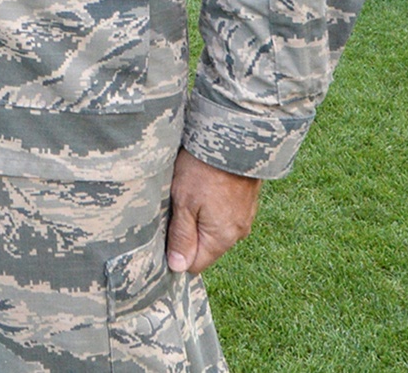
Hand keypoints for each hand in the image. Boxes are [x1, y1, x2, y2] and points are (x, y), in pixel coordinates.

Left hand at [166, 150, 260, 274]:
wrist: (234, 140)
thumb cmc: (204, 171)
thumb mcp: (184, 202)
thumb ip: (182, 236)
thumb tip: (178, 267)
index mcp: (221, 238)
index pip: (195, 264)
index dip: (176, 254)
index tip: (163, 233)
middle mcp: (237, 234)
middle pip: (204, 248)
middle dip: (186, 235)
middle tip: (172, 209)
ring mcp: (244, 219)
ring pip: (213, 231)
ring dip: (197, 219)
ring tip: (186, 195)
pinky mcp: (245, 204)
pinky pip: (222, 216)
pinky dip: (209, 208)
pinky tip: (201, 190)